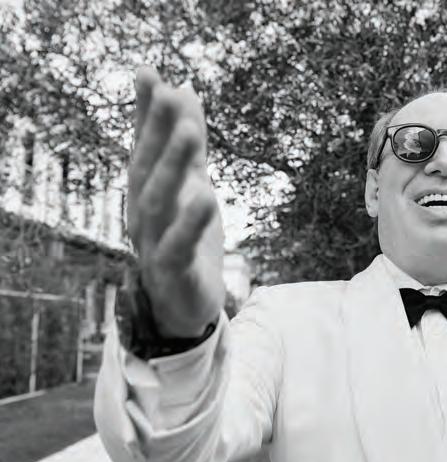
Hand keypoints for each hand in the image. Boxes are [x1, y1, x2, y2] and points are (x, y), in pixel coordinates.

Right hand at [127, 66, 224, 337]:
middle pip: (147, 170)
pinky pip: (178, 248)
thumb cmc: (186, 242)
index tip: (149, 73)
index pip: (144, 147)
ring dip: (172, 169)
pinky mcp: (174, 274)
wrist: (187, 306)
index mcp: (146, 193)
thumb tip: (187, 90)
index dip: (146, 113)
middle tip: (171, 94)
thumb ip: (191, 145)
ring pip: (159, 204)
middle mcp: (143, 215)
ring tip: (191, 136)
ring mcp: (154, 245)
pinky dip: (190, 224)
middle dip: (158, 132)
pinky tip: (206, 198)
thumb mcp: (193, 186)